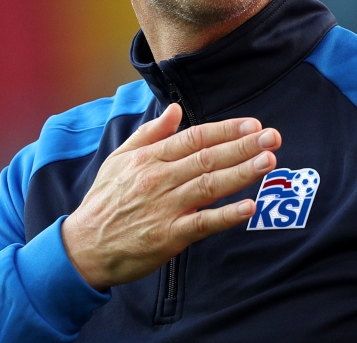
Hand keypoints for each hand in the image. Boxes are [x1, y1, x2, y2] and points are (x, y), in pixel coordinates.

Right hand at [60, 103, 280, 290]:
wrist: (83, 247)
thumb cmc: (105, 201)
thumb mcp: (120, 159)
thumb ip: (151, 133)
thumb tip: (175, 110)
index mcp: (150, 158)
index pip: (195, 138)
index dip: (226, 130)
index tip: (253, 125)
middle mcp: (159, 179)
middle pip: (208, 158)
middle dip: (243, 146)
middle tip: (273, 137)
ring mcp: (165, 207)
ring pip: (209, 185)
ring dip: (241, 173)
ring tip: (268, 162)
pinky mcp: (169, 236)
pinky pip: (202, 223)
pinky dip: (226, 215)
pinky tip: (248, 207)